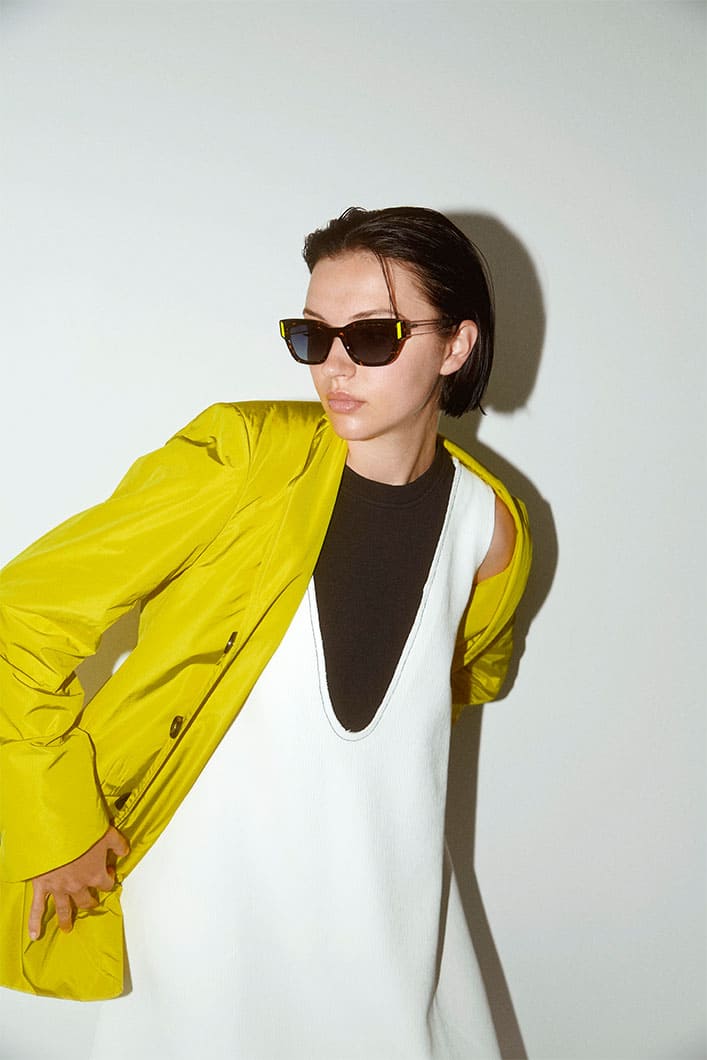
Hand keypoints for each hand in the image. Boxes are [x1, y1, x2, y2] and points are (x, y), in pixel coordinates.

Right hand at [29, 825, 129, 939]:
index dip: (109, 879)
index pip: (106, 884)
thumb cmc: (82, 831)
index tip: (108, 872)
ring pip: (64, 908)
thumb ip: (119, 845)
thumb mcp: (108, 834)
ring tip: (67, 928)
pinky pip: (37, 908)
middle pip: (86, 900)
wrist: (55, 829)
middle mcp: (77, 885)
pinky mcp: (41, 886)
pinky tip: (34, 935)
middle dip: (90, 903)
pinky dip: (34, 922)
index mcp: (95, 874)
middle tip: (91, 904)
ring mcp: (58, 888)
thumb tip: (124, 852)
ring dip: (66, 919)